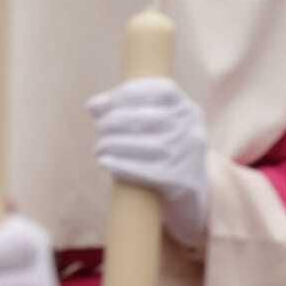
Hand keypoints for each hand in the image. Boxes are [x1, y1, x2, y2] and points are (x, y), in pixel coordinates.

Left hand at [88, 77, 209, 248]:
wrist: (191, 194)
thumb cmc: (164, 152)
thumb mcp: (153, 128)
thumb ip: (123, 111)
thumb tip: (93, 106)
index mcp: (189, 110)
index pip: (163, 90)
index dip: (130, 92)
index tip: (105, 103)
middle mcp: (193, 130)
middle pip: (152, 118)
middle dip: (117, 120)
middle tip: (99, 128)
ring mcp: (190, 156)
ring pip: (148, 145)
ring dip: (115, 144)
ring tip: (99, 147)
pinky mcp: (182, 181)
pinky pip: (147, 171)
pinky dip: (121, 165)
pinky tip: (105, 161)